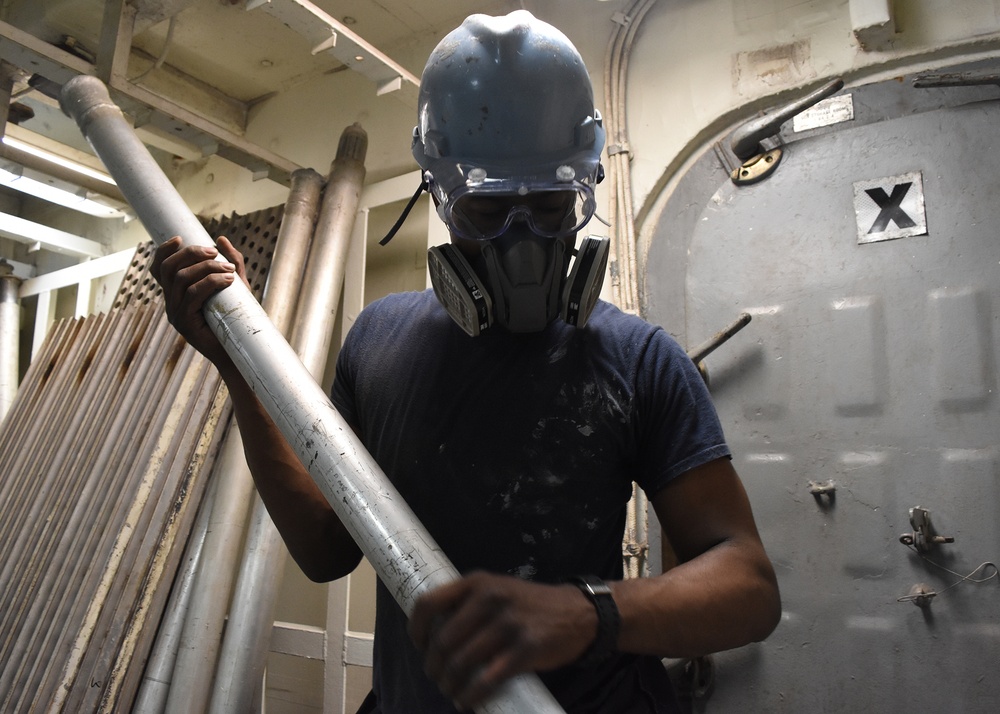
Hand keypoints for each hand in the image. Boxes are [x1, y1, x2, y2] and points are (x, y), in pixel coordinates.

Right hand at [149, 235, 246, 368]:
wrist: (237, 351)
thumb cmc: (234, 318)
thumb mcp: (236, 286)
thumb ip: (230, 262)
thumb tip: (221, 239)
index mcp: (176, 293)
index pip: (159, 268)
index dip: (163, 251)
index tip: (179, 238)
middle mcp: (171, 302)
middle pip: (168, 268)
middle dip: (191, 253)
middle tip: (215, 252)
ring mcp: (175, 313)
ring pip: (181, 279)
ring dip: (206, 268)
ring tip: (229, 269)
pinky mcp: (185, 323)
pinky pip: (193, 295)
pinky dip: (211, 282)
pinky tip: (228, 280)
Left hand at [408, 571, 596, 710]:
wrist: (578, 613)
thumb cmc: (531, 605)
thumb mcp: (498, 589)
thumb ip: (470, 604)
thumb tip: (435, 633)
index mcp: (477, 582)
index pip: (429, 604)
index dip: (416, 630)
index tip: (420, 646)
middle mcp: (490, 599)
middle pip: (443, 641)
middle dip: (434, 666)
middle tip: (437, 676)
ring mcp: (508, 624)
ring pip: (461, 663)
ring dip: (449, 684)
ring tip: (450, 690)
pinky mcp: (525, 649)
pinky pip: (486, 679)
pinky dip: (471, 695)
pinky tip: (466, 700)